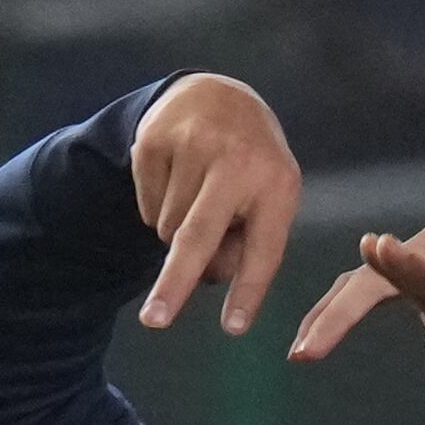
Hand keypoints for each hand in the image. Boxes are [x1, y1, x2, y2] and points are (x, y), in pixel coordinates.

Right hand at [131, 74, 300, 333]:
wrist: (216, 96)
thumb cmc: (248, 168)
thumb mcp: (266, 201)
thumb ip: (245, 245)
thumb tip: (202, 273)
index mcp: (277, 184)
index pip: (263, 248)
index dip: (247, 290)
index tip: (234, 328)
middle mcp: (237, 161)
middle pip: (199, 236)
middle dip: (175, 283)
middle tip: (156, 321)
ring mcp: (192, 147)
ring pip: (168, 229)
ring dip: (176, 235)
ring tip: (198, 201)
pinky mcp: (154, 141)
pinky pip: (146, 207)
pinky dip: (157, 209)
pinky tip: (177, 182)